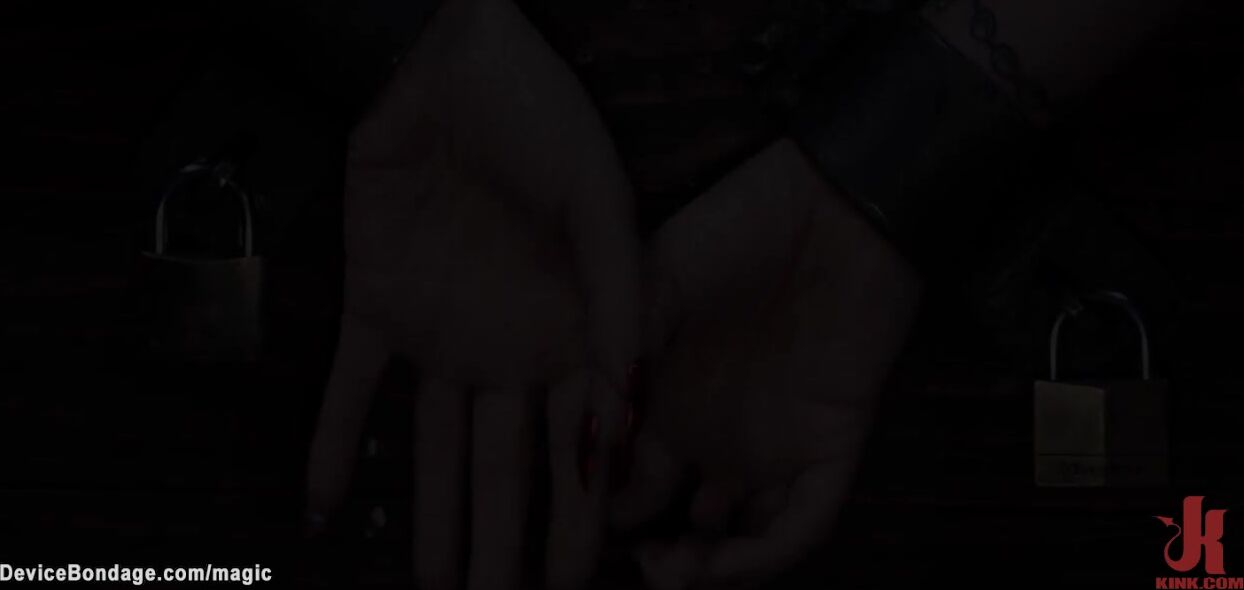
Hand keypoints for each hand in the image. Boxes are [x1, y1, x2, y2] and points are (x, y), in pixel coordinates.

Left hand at [304, 0, 638, 586]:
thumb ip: (617, 309)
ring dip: (431, 519)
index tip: (579, 581)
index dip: (579, 518)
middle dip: (504, 545)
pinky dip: (332, 447)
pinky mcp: (378, 303)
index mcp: (570, 335)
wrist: (463, 64)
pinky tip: (326, 509)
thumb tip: (626, 413)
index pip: (578, 447)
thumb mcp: (602, 211)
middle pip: (506, 468)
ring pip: (435, 449)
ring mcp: (443, 332)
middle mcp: (509, 348)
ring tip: (433, 585)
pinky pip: (352, 390)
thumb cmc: (548, 124)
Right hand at [612, 139, 920, 588]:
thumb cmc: (738, 224)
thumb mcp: (656, 279)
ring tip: (680, 570)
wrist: (835, 200)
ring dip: (710, 568)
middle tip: (641, 565)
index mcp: (667, 395)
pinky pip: (804, 520)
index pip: (628, 476)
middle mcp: (715, 429)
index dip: (606, 509)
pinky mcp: (830, 443)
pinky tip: (730, 559)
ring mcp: (773, 441)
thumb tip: (592, 441)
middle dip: (656, 557)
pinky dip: (768, 553)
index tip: (585, 522)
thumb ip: (619, 357)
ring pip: (741, 536)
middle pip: (679, 521)